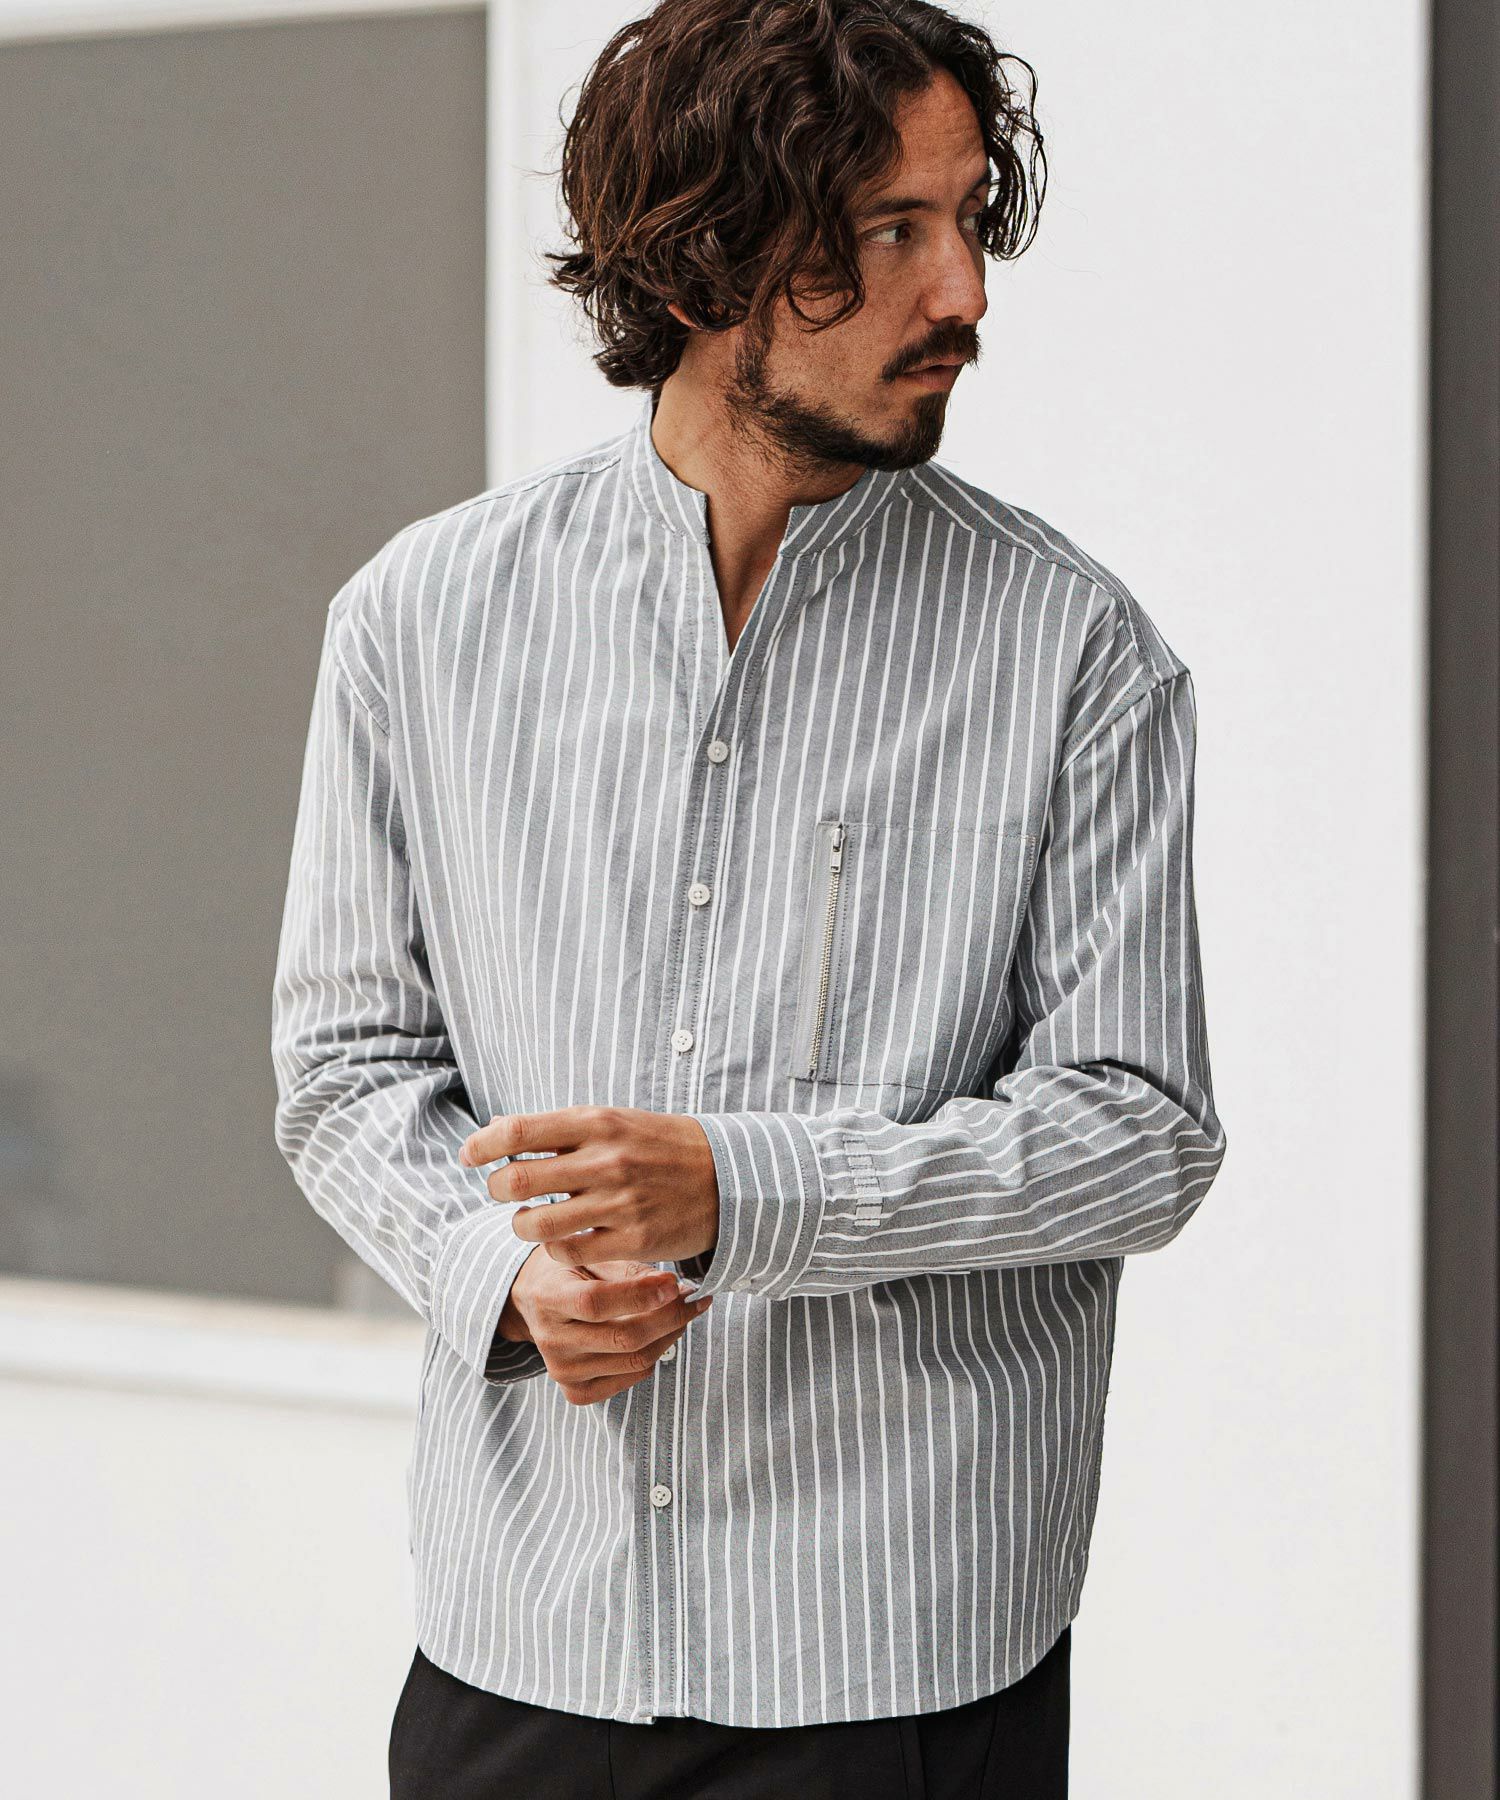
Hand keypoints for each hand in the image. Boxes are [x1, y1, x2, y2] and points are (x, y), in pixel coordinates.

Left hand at [458, 1104, 718, 1268]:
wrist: (725, 1176)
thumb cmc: (657, 1146)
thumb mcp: (612, 1122)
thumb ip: (557, 1130)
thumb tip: (497, 1132)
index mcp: (596, 1122)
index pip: (517, 1130)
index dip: (481, 1145)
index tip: (469, 1156)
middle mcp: (605, 1160)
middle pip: (515, 1180)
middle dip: (495, 1189)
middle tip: (500, 1191)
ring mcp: (619, 1202)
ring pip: (535, 1224)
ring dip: (521, 1225)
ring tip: (530, 1220)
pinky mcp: (632, 1240)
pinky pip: (569, 1252)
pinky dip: (555, 1249)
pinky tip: (564, 1239)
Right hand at [500, 1246, 712, 1405]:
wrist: (534, 1302)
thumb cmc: (568, 1272)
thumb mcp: (589, 1256)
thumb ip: (627, 1270)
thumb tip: (671, 1287)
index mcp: (548, 1298)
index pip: (595, 1302)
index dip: (638, 1295)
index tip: (673, 1284)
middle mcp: (551, 1341)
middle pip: (623, 1338)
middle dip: (669, 1317)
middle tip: (692, 1297)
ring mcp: (563, 1371)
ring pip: (635, 1361)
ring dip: (669, 1335)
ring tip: (683, 1311)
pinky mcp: (576, 1392)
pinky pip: (632, 1377)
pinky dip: (655, 1355)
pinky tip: (661, 1333)